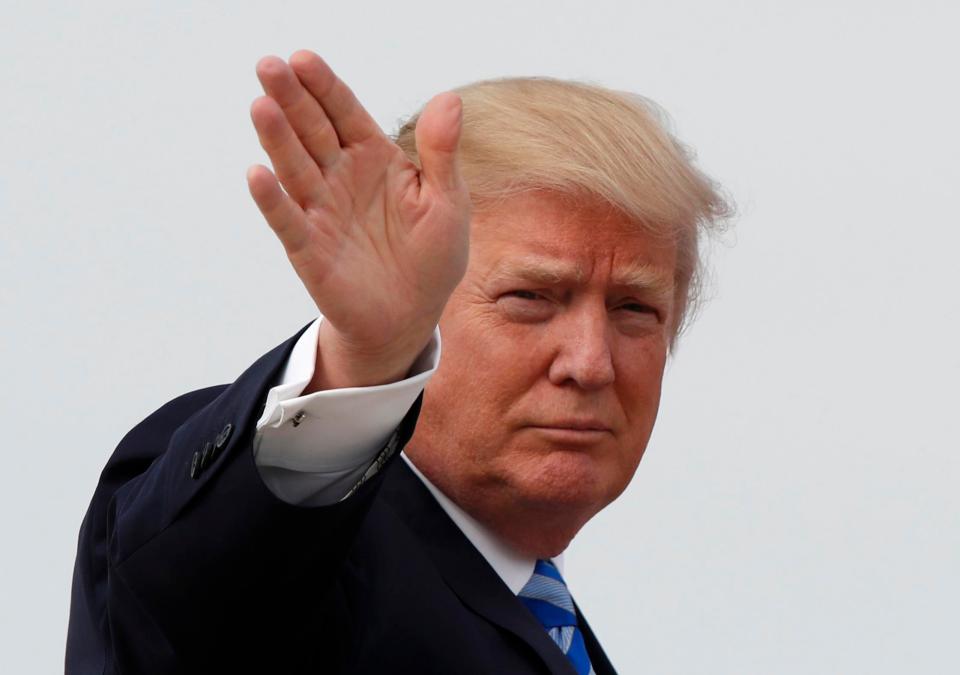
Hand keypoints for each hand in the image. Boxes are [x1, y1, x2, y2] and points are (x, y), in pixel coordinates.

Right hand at [247, 51, 469, 389]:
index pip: (345, 113)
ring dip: (277, 139)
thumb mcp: (448, 203)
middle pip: (313, 131)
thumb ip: (442, 154)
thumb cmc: (431, 256)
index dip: (325, 87)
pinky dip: (273, 199)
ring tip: (261, 106)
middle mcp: (340, 176)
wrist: (410, 315)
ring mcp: (321, 210)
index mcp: (373, 157)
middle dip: (292, 99)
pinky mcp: (309, 248)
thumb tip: (450, 99)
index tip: (303, 58)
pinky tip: (258, 174)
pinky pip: (289, 220)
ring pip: (296, 168)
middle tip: (269, 66)